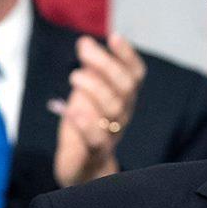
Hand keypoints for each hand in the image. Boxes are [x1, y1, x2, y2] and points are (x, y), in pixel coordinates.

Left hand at [51, 33, 145, 187]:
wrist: (82, 170)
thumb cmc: (84, 127)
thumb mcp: (87, 95)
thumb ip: (90, 72)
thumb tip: (86, 43)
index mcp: (124, 98)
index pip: (135, 74)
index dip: (128, 55)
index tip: (114, 36)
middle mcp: (122, 115)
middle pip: (125, 88)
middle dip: (106, 65)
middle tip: (83, 51)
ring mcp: (110, 136)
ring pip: (113, 110)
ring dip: (95, 88)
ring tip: (74, 76)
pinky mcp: (93, 155)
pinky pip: (96, 139)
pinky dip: (85, 122)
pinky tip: (71, 108)